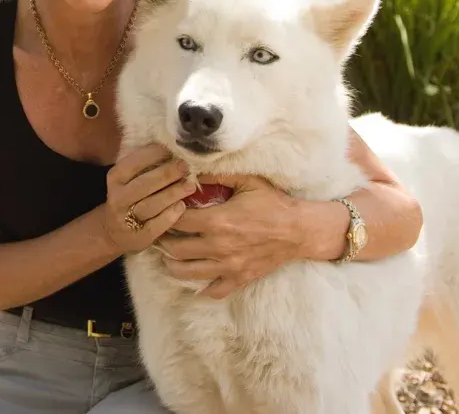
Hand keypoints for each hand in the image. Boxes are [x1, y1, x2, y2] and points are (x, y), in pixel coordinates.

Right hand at [100, 145, 194, 255]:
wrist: (112, 231)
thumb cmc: (128, 197)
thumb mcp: (127, 179)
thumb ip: (143, 166)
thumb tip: (172, 149)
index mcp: (115, 178)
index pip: (133, 163)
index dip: (154, 154)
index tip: (173, 149)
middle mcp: (118, 197)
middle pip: (143, 184)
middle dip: (167, 173)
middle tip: (185, 166)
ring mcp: (127, 219)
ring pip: (151, 205)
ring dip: (172, 193)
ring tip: (190, 185)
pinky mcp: (140, 236)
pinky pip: (157, 225)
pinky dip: (170, 215)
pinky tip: (182, 206)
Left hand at [156, 173, 307, 298]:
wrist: (300, 230)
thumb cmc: (273, 203)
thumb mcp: (247, 181)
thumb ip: (218, 175)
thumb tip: (191, 168)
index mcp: (218, 221)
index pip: (177, 220)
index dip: (166, 214)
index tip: (163, 209)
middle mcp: (219, 246)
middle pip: (175, 249)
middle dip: (162, 240)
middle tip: (159, 233)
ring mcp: (228, 266)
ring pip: (186, 273)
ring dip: (172, 264)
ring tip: (168, 255)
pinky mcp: (239, 279)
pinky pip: (212, 291)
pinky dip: (201, 287)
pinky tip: (196, 275)